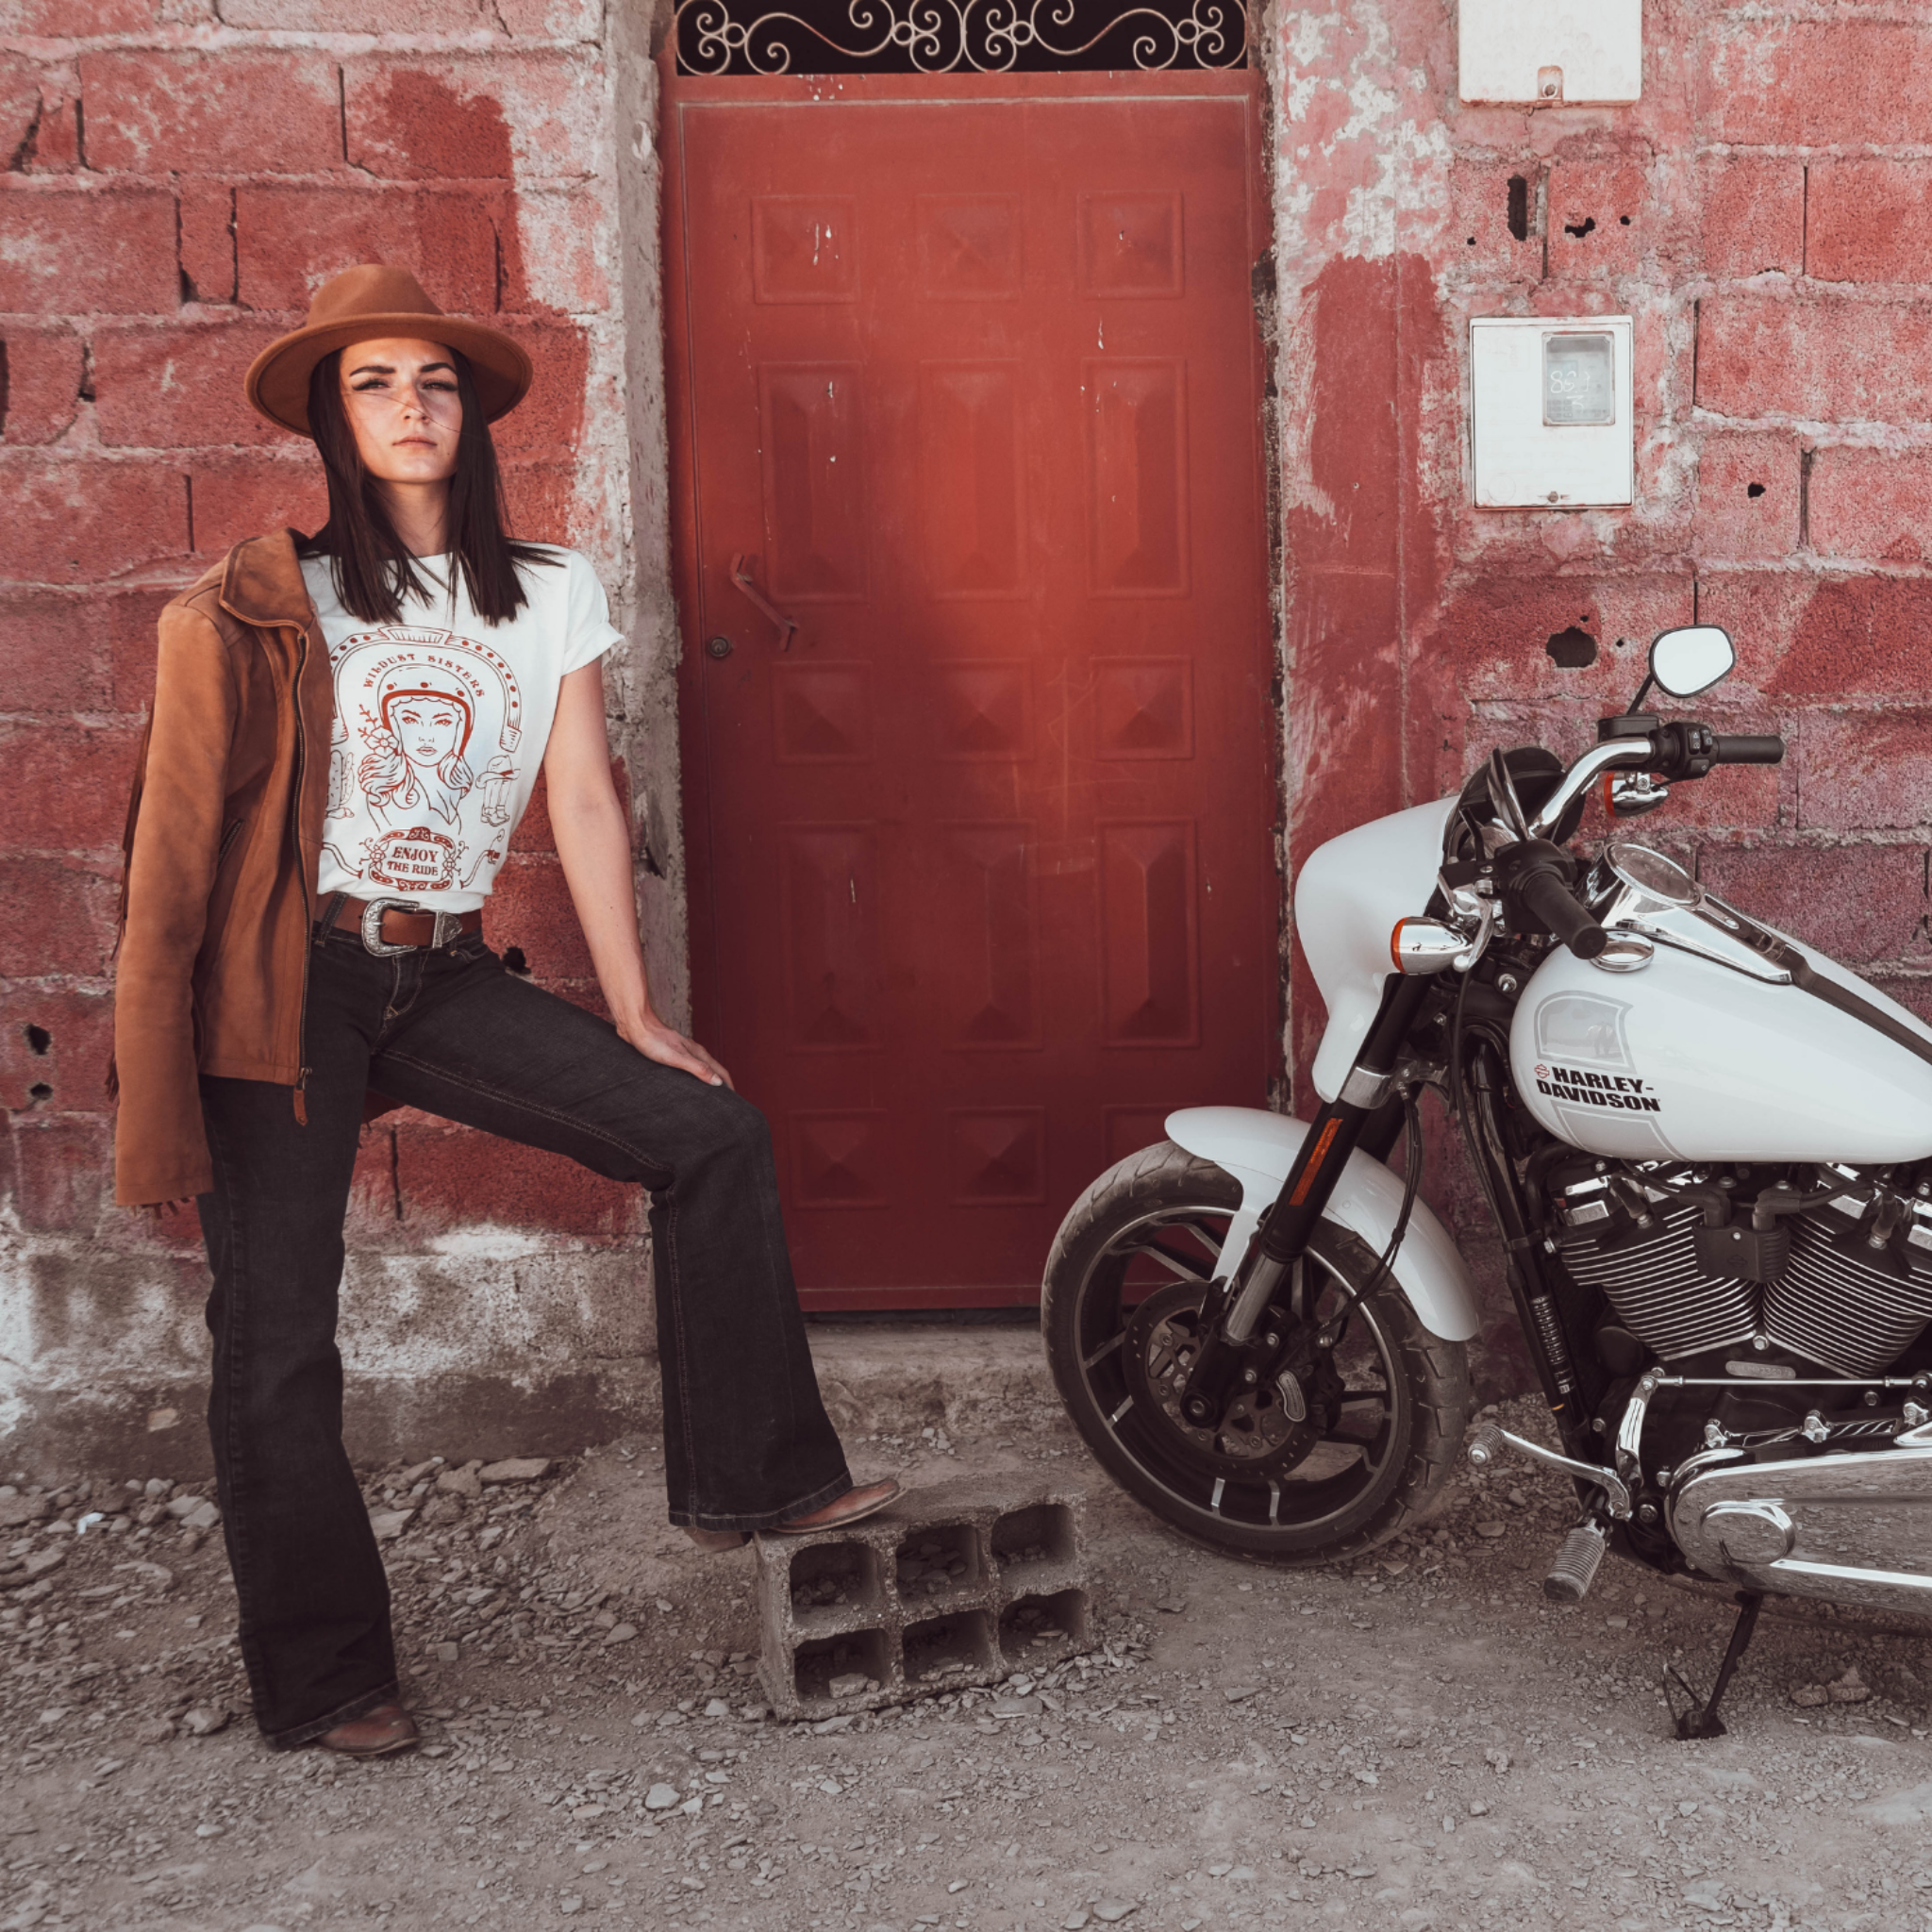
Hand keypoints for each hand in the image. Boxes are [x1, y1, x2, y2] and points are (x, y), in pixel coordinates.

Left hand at [619, 1014, 733, 1089]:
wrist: (635, 1024)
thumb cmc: (653, 1040)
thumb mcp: (677, 1058)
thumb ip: (698, 1069)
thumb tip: (718, 1082)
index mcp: (697, 1053)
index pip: (720, 1070)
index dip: (728, 1085)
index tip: (734, 1099)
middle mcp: (692, 1051)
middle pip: (712, 1069)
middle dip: (719, 1083)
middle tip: (722, 1100)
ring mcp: (681, 1051)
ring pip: (699, 1067)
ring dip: (705, 1079)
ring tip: (705, 1093)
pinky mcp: (669, 1052)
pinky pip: (686, 1066)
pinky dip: (691, 1076)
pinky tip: (683, 1081)